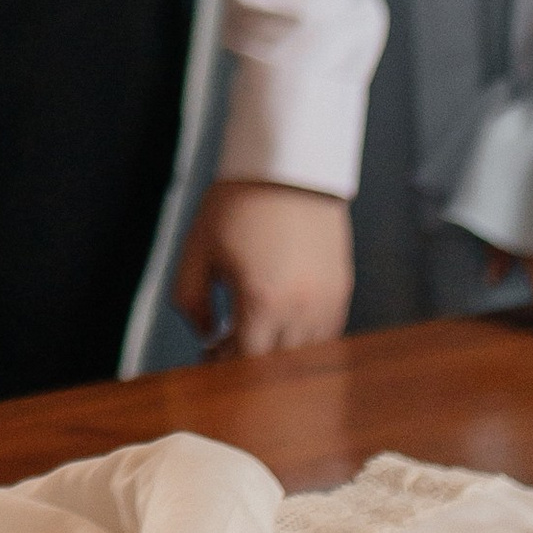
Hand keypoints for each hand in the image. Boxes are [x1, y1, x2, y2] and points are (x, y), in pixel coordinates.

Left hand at [171, 178, 353, 355]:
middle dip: (249, 363)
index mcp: (262, 301)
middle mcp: (301, 308)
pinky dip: (303, 338)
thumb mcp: (198, 249)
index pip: (245, 363)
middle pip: (277, 366)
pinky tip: (281, 321)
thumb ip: (191, 301)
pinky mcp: (342, 288)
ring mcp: (328, 301)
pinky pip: (326, 333)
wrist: (289, 165)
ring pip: (305, 355)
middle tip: (226, 346)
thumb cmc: (240, 202)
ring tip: (253, 332)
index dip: (224, 366)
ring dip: (279, 354)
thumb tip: (205, 334)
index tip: (209, 355)